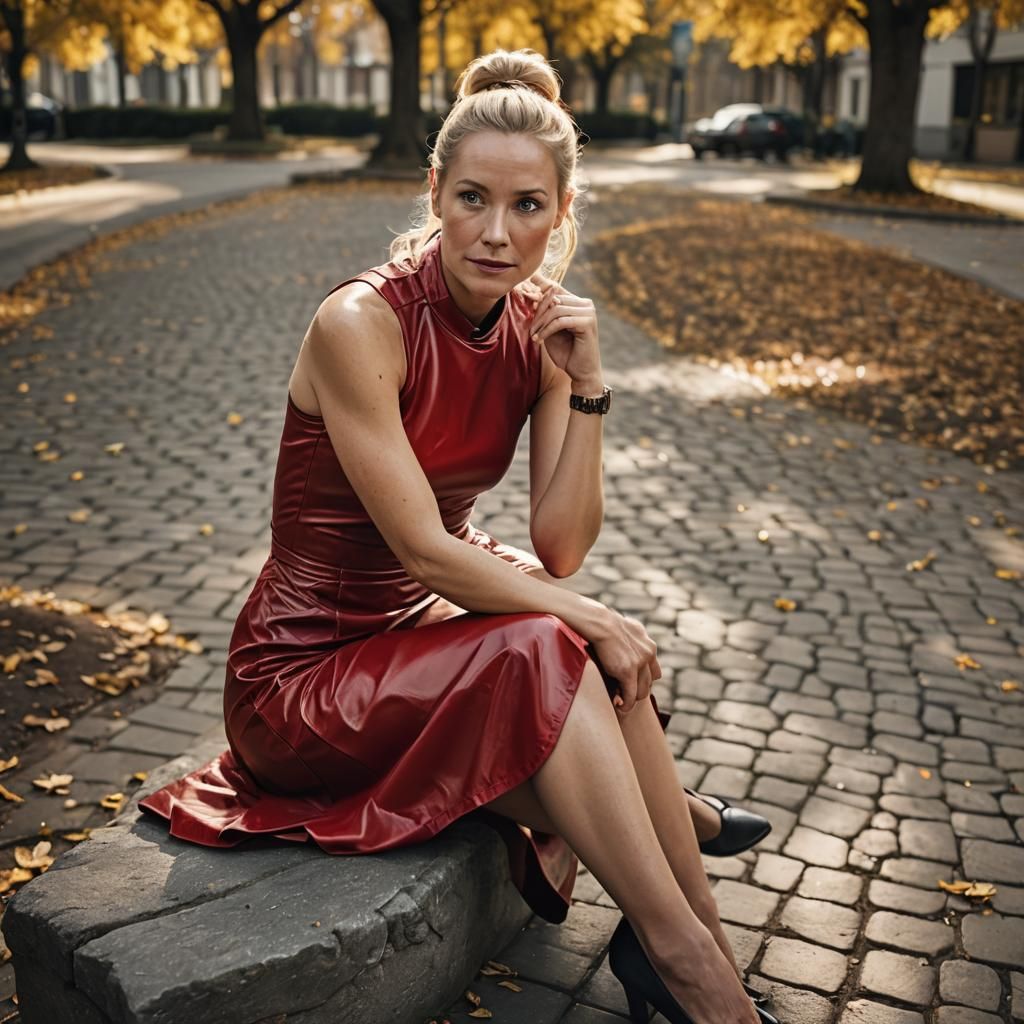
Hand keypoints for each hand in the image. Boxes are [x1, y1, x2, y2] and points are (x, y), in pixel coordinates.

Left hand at [521, 270, 601, 387]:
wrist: (581, 373)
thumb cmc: (566, 352)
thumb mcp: (550, 330)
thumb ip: (545, 314)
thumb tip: (533, 296)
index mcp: (578, 303)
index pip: (556, 288)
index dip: (542, 284)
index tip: (529, 280)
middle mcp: (585, 304)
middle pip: (554, 298)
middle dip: (538, 313)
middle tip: (531, 330)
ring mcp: (589, 312)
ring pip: (556, 309)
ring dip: (541, 323)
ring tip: (534, 336)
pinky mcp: (588, 323)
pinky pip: (560, 321)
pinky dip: (547, 330)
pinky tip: (540, 340)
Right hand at [588, 610, 661, 714]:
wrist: (600, 623)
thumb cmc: (606, 623)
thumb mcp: (628, 629)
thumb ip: (634, 638)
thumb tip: (628, 640)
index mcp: (649, 646)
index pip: (654, 671)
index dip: (643, 680)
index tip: (631, 683)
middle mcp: (649, 655)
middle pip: (649, 683)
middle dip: (637, 690)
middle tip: (623, 692)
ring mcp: (640, 664)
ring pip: (642, 692)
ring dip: (631, 698)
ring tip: (620, 700)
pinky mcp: (628, 672)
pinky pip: (630, 696)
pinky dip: (626, 704)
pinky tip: (619, 706)